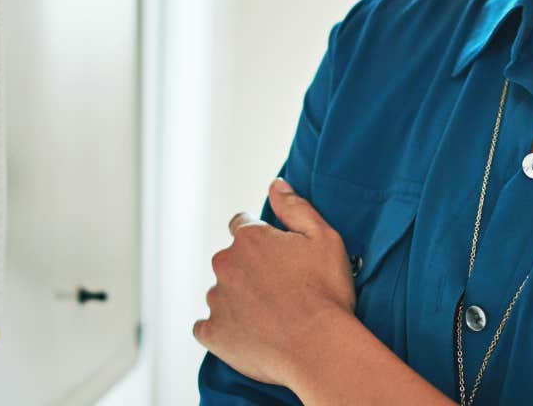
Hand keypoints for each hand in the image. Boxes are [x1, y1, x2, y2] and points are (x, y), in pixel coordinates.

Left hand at [193, 177, 357, 387]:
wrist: (319, 348)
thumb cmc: (326, 293)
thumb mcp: (323, 238)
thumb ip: (295, 207)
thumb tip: (276, 184)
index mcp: (250, 239)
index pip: (240, 225)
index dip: (258, 238)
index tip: (273, 254)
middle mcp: (226, 264)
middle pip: (229, 260)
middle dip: (247, 270)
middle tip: (277, 290)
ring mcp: (217, 300)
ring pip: (219, 293)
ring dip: (235, 300)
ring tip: (267, 317)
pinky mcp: (213, 333)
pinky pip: (206, 328)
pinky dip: (220, 330)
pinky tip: (244, 335)